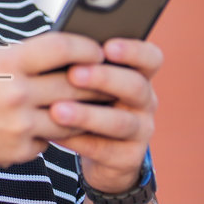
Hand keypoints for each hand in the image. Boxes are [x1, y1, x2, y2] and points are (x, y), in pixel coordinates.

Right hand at [0, 32, 108, 173]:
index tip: (99, 49)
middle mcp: (14, 93)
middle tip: (110, 77)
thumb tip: (62, 49)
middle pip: (75, 84)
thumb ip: (21, 54)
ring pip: (70, 116)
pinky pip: (50, 140)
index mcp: (7, 63)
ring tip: (92, 103)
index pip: (61, 48)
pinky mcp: (18, 150)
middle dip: (96, 81)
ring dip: (84, 111)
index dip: (87, 47)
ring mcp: (18, 125)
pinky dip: (51, 133)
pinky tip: (48, 125)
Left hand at [48, 37, 162, 192]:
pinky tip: (53, 133)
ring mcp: (141, 131)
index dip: (134, 51)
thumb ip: (82, 65)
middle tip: (74, 74)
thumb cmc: (87, 102)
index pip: (151, 58)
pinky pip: (102, 149)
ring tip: (56, 110)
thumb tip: (55, 45)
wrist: (96, 152)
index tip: (107, 47)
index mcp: (139, 75)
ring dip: (87, 115)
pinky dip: (76, 140)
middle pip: (136, 87)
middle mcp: (145, 101)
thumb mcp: (89, 82)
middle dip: (104, 79)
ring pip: (120, 122)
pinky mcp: (128, 158)